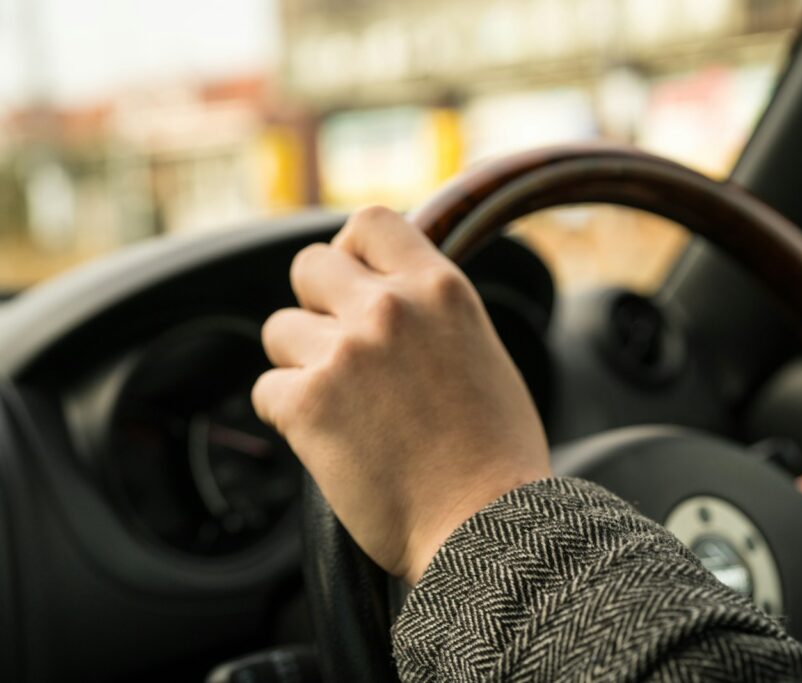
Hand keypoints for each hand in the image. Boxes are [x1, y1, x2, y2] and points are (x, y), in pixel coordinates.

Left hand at [252, 206, 550, 584]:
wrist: (489, 524)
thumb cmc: (497, 454)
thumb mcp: (481, 350)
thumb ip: (434, 313)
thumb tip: (393, 297)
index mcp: (439, 288)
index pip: (370, 222)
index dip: (352, 250)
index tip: (354, 281)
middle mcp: (389, 308)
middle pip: (309, 264)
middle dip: (315, 303)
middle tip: (339, 347)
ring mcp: (345, 353)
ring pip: (279, 330)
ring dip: (300, 364)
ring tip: (340, 405)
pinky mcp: (309, 404)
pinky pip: (267, 391)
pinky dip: (289, 415)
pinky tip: (328, 440)